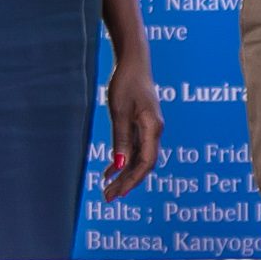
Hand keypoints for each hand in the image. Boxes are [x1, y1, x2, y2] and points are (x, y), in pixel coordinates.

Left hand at [102, 52, 163, 198]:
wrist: (133, 61)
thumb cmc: (126, 83)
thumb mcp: (120, 112)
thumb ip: (121, 139)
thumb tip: (120, 166)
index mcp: (153, 128)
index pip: (146, 163)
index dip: (132, 181)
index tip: (117, 194)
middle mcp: (154, 131)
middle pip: (143, 164)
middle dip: (126, 183)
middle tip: (107, 198)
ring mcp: (149, 128)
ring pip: (138, 158)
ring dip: (123, 174)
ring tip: (106, 188)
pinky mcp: (142, 124)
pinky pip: (134, 148)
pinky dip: (123, 160)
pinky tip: (109, 170)